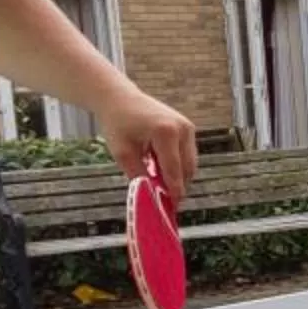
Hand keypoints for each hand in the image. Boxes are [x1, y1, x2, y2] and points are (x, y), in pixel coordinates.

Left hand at [102, 88, 197, 204]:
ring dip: (177, 175)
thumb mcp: (122, 153)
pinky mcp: (188, 128)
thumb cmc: (118, 124)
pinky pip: (187, 155)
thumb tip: (151, 197)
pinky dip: (177, 164)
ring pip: (189, 163)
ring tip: (156, 179)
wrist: (120, 99)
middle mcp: (182, 128)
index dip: (173, 192)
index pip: (173, 171)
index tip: (171, 210)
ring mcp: (188, 127)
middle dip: (177, 186)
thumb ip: (139, 176)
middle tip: (164, 201)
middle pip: (187, 169)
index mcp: (165, 133)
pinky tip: (158, 165)